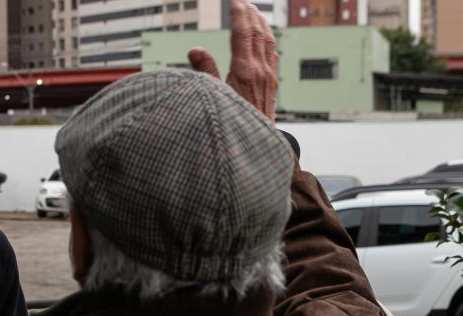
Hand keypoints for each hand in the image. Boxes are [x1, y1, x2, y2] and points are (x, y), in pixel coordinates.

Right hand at [187, 0, 277, 120]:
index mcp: (245, 71)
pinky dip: (268, 39)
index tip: (234, 1)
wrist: (254, 148)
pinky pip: (272, 54)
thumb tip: (195, 50)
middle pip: (258, 33)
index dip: (239, 14)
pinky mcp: (272, 84)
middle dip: (250, 14)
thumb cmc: (231, 125)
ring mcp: (269, 77)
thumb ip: (205, 72)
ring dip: (262, 23)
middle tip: (243, 1)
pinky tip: (265, 37)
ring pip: (268, 42)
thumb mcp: (213, 98)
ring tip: (255, 11)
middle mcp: (261, 71)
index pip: (243, 34)